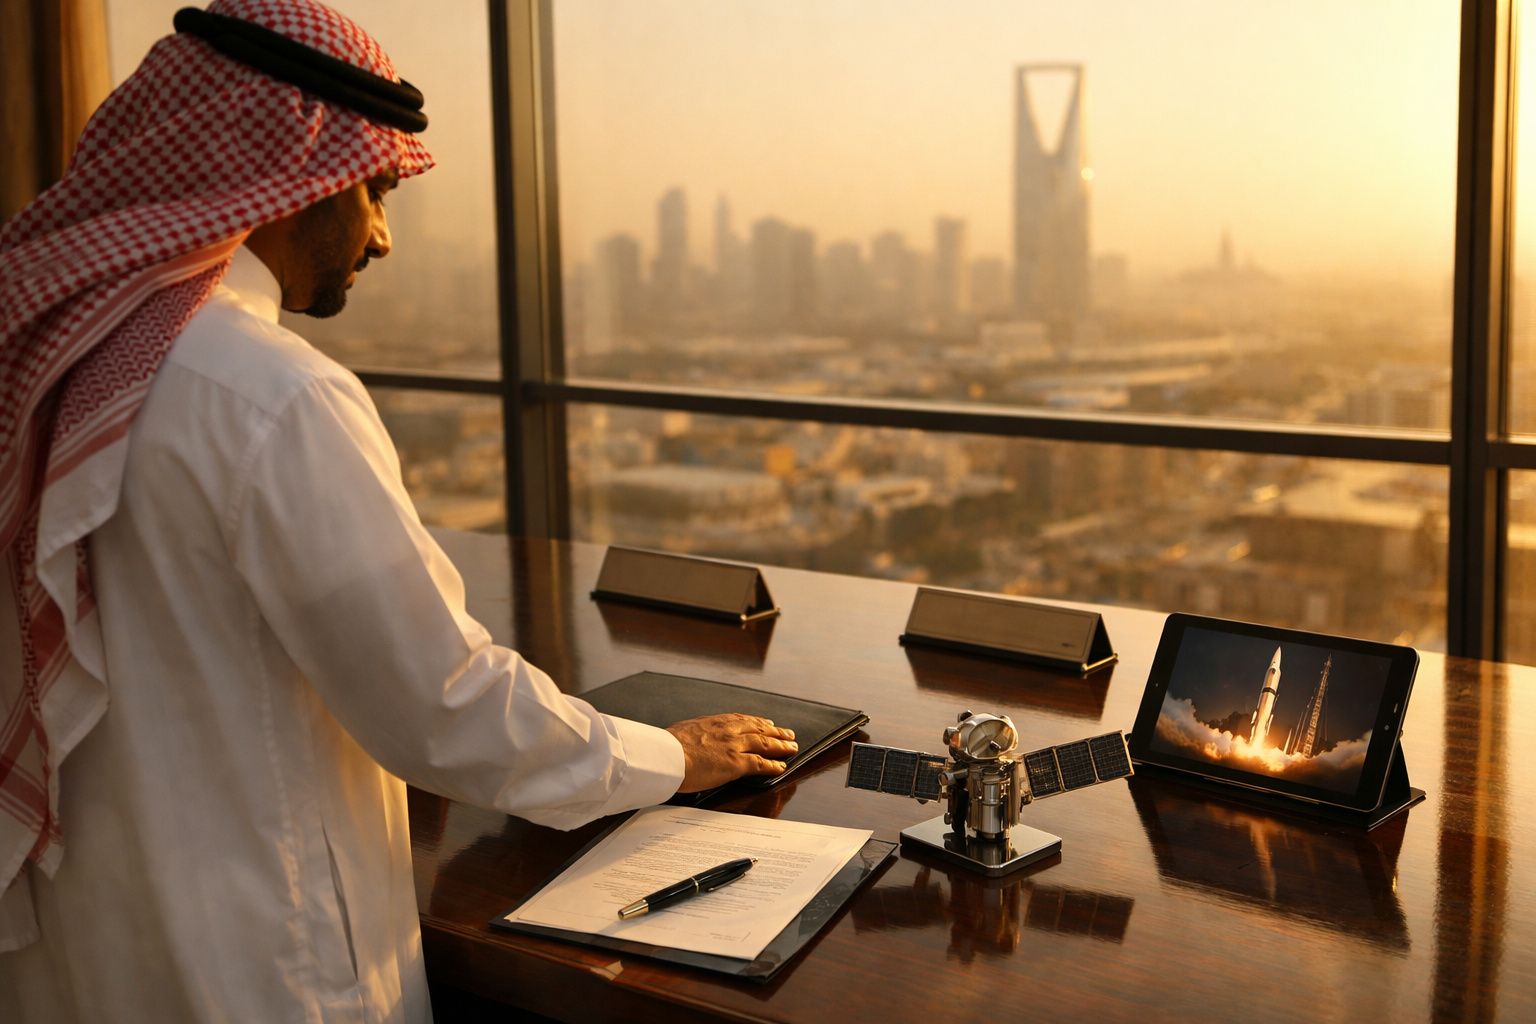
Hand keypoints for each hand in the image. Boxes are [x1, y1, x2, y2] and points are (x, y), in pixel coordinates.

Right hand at [665, 714, 798, 792]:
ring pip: (764, 743)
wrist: (666, 755)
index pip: (742, 719)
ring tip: (792, 747)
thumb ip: (693, 734)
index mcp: (714, 722)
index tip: (767, 722)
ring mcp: (734, 746)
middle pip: (758, 729)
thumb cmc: (667, 747)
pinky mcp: (736, 763)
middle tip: (788, 733)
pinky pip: (760, 763)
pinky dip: (773, 765)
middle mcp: (727, 730)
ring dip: (781, 746)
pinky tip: (781, 767)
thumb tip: (689, 739)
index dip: (757, 721)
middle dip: (776, 732)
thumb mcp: (682, 732)